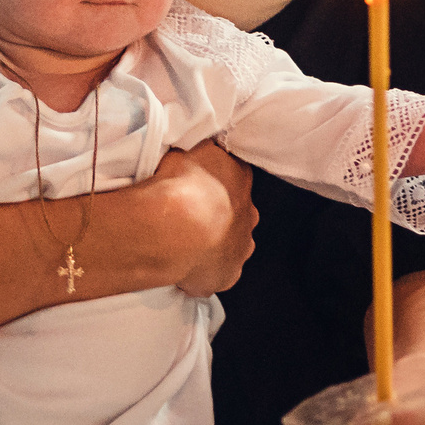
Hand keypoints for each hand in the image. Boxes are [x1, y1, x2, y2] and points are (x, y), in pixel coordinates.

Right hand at [150, 139, 257, 296]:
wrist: (176, 227)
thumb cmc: (179, 181)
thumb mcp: (187, 148)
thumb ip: (197, 152)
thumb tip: (196, 151)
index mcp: (240, 177)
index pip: (232, 177)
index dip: (212, 183)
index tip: (192, 188)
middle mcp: (249, 213)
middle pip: (236, 213)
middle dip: (217, 215)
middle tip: (187, 218)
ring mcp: (241, 247)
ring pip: (231, 244)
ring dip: (213, 244)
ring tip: (183, 244)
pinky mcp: (229, 276)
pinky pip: (217, 273)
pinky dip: (203, 271)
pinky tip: (184, 267)